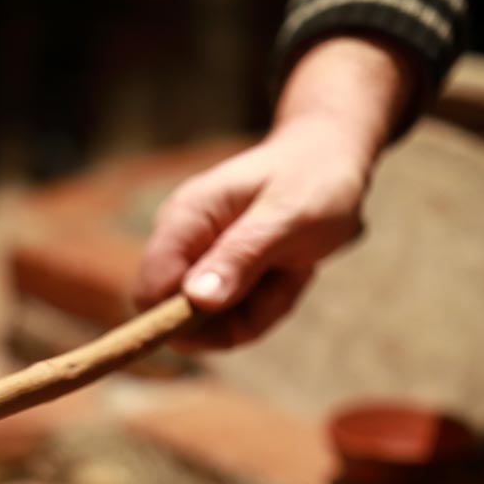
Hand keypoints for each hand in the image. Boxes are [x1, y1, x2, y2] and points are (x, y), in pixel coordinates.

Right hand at [134, 36, 416, 351]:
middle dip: (239, 316)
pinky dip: (267, 305)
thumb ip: (242, 257)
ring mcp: (199, 260)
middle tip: (285, 277)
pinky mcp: (219, 275)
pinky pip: (233, 318)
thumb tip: (196, 299)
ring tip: (294, 268)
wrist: (333, 159)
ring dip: (261, 309)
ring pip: (214, 325)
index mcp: (184, 220)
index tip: (237, 322)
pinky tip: (289, 271)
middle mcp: (181, 242)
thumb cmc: (314, 179)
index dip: (181, 322)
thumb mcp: (288, 218)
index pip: (150, 293)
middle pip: (183, 318)